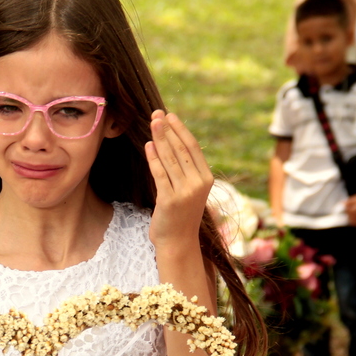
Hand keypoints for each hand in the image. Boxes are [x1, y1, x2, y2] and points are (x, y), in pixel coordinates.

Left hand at [145, 110, 213, 250]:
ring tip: (152, 123)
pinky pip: (160, 174)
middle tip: (156, 113)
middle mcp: (198, 184)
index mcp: (206, 179)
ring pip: (171, 159)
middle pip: (181, 150)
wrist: (178, 243)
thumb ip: (184, 170)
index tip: (169, 115)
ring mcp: (185, 192)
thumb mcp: (188, 190)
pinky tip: (148, 146)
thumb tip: (170, 143)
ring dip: (160, 138)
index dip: (180, 129)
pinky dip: (154, 158)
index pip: (192, 147)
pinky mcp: (170, 200)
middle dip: (168, 129)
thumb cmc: (180, 215)